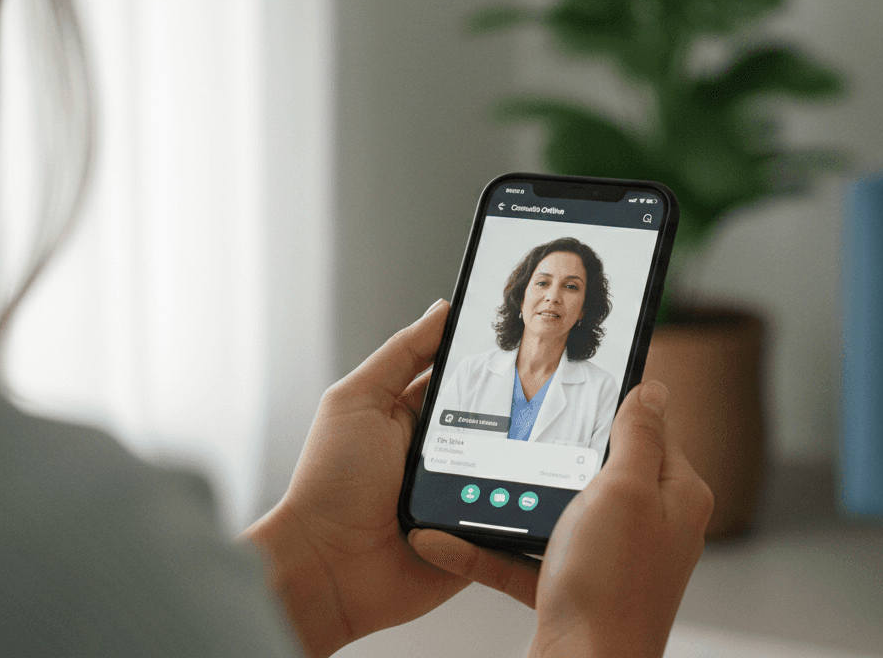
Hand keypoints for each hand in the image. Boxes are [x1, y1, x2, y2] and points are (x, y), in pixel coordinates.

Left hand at [242, 300, 530, 655]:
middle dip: (522, 407)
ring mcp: (462, 497)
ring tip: (555, 439)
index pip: (464, 379)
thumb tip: (441, 311)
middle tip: (551, 389)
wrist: (327, 571)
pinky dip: (528, 505)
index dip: (493, 361)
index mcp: (413, 417)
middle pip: (499, 421)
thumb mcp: (358, 401)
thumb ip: (400, 354)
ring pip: (515, 466)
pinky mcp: (478, 538)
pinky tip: (543, 487)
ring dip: (529, 456)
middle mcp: (441, 455)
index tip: (527, 339)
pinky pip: (516, 518)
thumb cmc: (329, 485)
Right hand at [411, 380, 712, 657]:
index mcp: (673, 495)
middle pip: (597, 467)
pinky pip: (525, 557)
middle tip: (515, 427)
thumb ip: (637, 435)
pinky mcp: (573, 589)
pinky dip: (489, 549)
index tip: (577, 381)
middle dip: (552, 451)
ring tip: (470, 480)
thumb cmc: (612, 591)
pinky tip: (446, 539)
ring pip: (555, 511)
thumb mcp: (624, 491)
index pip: (650, 428)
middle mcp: (647, 526)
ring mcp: (610, 559)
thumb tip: (651, 389)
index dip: (614, 403)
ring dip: (510, 499)